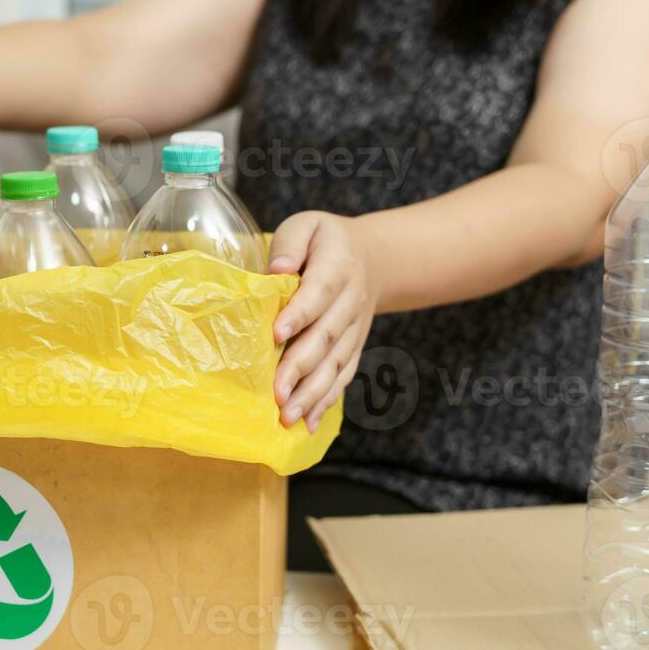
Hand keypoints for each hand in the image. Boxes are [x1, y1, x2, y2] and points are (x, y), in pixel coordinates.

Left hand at [269, 212, 379, 432]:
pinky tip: (308, 423)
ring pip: (335, 364)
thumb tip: (275, 271)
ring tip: (288, 417)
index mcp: (338, 265)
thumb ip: (290, 244)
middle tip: (276, 393)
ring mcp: (354, 330)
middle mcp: (351, 302)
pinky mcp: (354, 349)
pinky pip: (343, 376)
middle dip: (300, 367)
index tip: (276, 334)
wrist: (374, 259)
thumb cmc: (325, 243)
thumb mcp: (308, 226)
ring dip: (312, 393)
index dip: (300, 313)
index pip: (319, 291)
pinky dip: (327, 401)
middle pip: (325, 337)